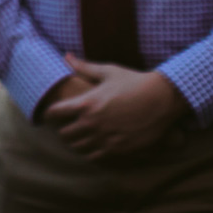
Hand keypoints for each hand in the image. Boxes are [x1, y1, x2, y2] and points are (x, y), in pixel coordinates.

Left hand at [41, 54, 187, 158]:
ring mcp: (105, 137)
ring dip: (75, 142)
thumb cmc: (134, 81)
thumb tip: (66, 56)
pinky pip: (95, 157)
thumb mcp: (108, 71)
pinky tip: (93, 146)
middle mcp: (92, 122)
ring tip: (78, 137)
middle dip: (62, 130)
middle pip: (64, 134)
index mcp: (86, 102)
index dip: (49, 113)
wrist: (162, 98)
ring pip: (78, 147)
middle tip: (65, 127)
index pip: (54, 113)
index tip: (50, 114)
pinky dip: (91, 152)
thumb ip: (84, 66)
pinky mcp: (119, 149)